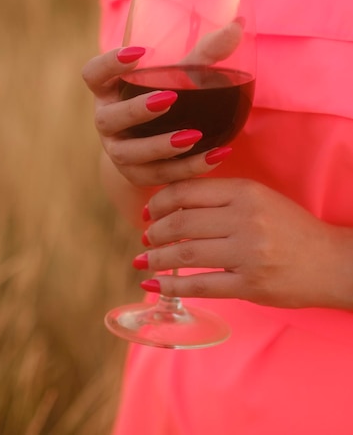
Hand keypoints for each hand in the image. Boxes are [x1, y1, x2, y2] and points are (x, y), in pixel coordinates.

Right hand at [81, 47, 230, 186]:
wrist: (156, 146)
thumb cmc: (167, 95)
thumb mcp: (178, 75)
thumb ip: (204, 54)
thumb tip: (237, 26)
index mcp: (108, 90)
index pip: (94, 74)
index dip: (109, 64)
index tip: (138, 52)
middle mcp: (107, 121)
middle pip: (108, 118)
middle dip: (136, 110)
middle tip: (169, 99)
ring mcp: (118, 151)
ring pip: (129, 153)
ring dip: (159, 145)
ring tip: (192, 136)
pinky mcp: (137, 175)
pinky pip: (159, 176)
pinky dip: (188, 168)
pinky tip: (216, 155)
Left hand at [138, 178, 352, 309]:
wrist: (333, 262)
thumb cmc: (292, 228)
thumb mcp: (261, 198)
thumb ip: (222, 197)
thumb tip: (173, 206)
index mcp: (246, 191)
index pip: (188, 191)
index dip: (159, 202)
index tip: (148, 212)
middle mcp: (245, 218)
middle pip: (182, 222)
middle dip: (154, 232)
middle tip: (145, 239)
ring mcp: (248, 253)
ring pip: (186, 253)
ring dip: (157, 258)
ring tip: (143, 261)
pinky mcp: (250, 285)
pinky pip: (201, 285)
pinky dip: (172, 286)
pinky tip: (154, 286)